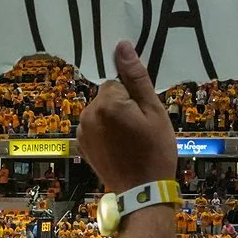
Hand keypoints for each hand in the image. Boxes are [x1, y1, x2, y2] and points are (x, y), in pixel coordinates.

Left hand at [77, 41, 177, 194]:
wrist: (143, 192)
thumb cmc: (155, 151)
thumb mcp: (153, 111)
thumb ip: (135, 77)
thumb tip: (121, 46)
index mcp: (106, 104)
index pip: (118, 83)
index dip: (134, 98)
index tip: (144, 117)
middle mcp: (88, 114)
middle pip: (107, 96)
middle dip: (122, 107)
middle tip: (139, 130)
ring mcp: (83, 131)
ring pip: (101, 112)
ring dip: (114, 120)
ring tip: (130, 141)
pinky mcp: (82, 145)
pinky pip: (95, 127)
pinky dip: (106, 133)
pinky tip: (120, 149)